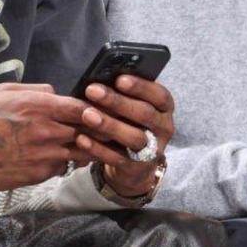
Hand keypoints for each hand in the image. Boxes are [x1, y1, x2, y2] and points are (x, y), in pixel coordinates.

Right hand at [0, 83, 94, 194]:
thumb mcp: (3, 92)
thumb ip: (35, 90)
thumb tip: (56, 93)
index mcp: (38, 106)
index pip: (83, 108)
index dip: (94, 109)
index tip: (96, 111)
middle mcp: (45, 131)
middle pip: (87, 131)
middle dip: (93, 130)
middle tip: (95, 129)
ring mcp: (44, 155)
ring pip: (79, 152)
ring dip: (80, 148)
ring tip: (72, 144)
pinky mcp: (39, 174)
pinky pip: (60, 167)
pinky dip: (59, 162)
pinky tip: (45, 157)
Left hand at [79, 76, 174, 196]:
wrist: (136, 164)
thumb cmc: (130, 124)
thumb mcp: (133, 108)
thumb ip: (123, 95)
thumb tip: (99, 79)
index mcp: (164, 108)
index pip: (159, 95)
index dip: (141, 87)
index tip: (119, 79)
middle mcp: (163, 128)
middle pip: (144, 114)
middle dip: (117, 101)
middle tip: (92, 90)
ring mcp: (153, 150)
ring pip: (133, 137)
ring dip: (109, 124)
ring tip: (87, 114)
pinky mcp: (137, 167)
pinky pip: (117, 158)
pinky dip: (98, 148)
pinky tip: (81, 138)